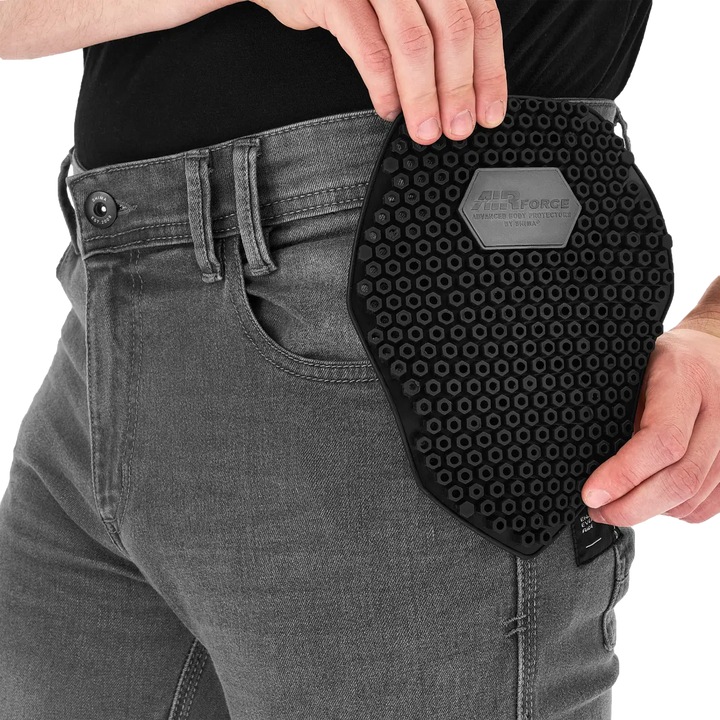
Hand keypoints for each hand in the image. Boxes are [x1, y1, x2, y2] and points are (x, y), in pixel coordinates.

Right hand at [251, 0, 506, 143]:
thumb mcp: (401, 2)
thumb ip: (433, 28)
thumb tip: (461, 88)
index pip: (479, 17)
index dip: (489, 70)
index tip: (488, 112)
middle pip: (452, 29)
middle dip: (459, 88)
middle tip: (458, 127)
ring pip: (413, 42)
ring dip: (424, 95)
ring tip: (426, 129)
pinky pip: (369, 49)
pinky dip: (384, 87)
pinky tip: (390, 110)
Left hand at [582, 326, 719, 526]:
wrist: (715, 353)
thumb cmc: (669, 361)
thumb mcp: (636, 370)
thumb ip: (624, 410)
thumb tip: (594, 462)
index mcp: (686, 381)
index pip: (662, 440)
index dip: (624, 474)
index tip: (592, 492)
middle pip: (679, 479)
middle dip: (630, 506)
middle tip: (597, 508)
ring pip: (694, 497)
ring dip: (650, 511)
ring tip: (617, 506)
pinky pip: (709, 505)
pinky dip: (676, 511)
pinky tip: (653, 502)